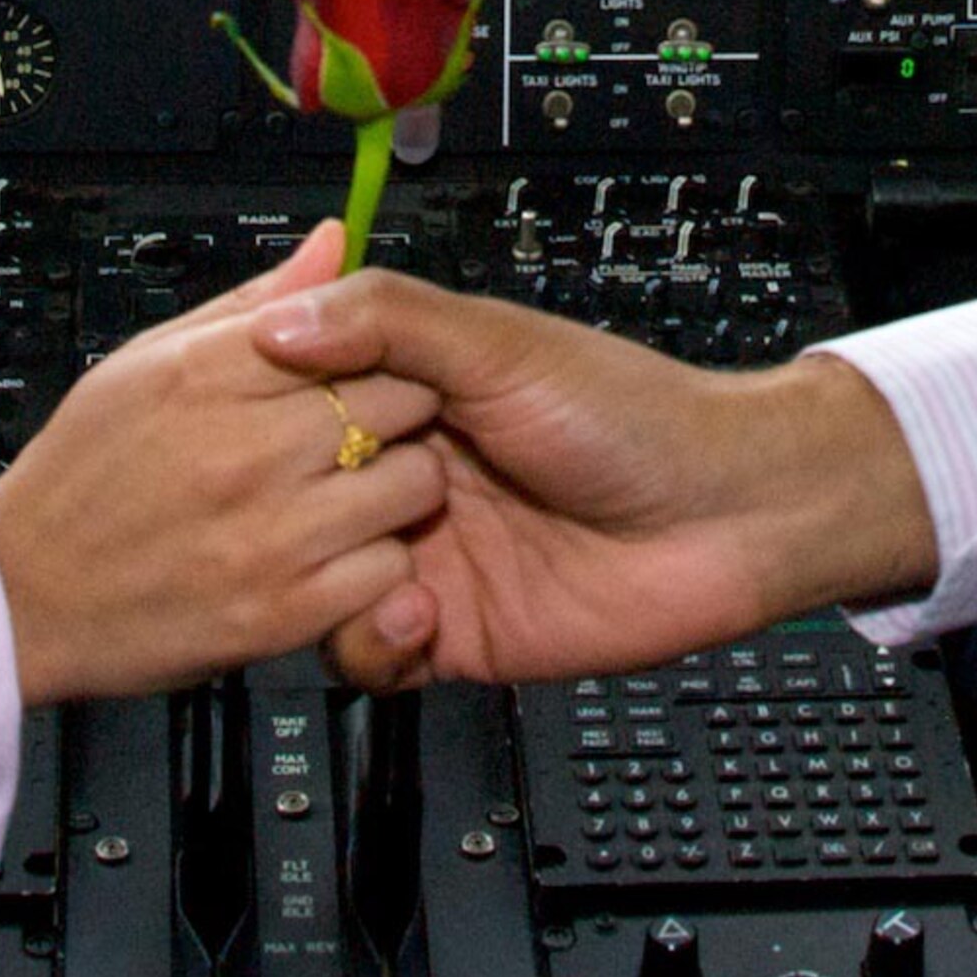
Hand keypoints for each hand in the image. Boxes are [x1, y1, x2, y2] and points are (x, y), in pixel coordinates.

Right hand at [0, 224, 445, 703]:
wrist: (24, 598)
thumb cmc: (83, 476)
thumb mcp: (150, 362)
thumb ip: (254, 305)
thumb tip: (331, 241)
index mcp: (208, 373)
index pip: (358, 326)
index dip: (379, 345)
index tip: (367, 364)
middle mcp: (245, 449)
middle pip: (402, 399)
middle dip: (404, 410)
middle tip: (370, 431)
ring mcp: (268, 534)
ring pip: (413, 482)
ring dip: (400, 488)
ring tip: (356, 494)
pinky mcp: (283, 612)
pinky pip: (390, 571)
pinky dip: (379, 568)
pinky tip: (339, 555)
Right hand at [251, 271, 936, 689]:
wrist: (729, 519)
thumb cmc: (637, 416)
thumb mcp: (499, 344)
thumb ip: (387, 321)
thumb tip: (275, 322)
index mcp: (410, 397)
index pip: (295, 408)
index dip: (268, 423)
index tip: (247, 431)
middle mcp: (408, 478)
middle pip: (293, 504)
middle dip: (289, 512)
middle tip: (319, 507)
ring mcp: (426, 557)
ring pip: (315, 585)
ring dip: (326, 585)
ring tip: (384, 566)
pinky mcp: (450, 632)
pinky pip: (367, 654)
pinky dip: (372, 643)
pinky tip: (417, 614)